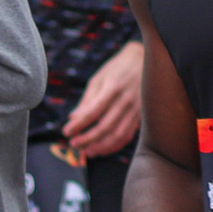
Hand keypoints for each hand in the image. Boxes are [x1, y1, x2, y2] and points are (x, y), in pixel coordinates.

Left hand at [64, 41, 143, 159]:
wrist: (146, 60)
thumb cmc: (118, 68)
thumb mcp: (100, 78)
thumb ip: (88, 99)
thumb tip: (73, 118)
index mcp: (113, 87)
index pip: (93, 111)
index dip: (79, 124)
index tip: (66, 132)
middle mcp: (126, 99)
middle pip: (105, 126)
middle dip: (87, 138)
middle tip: (73, 144)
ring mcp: (137, 109)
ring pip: (118, 134)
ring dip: (101, 146)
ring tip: (87, 151)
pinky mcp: (142, 115)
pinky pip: (128, 135)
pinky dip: (115, 145)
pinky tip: (103, 149)